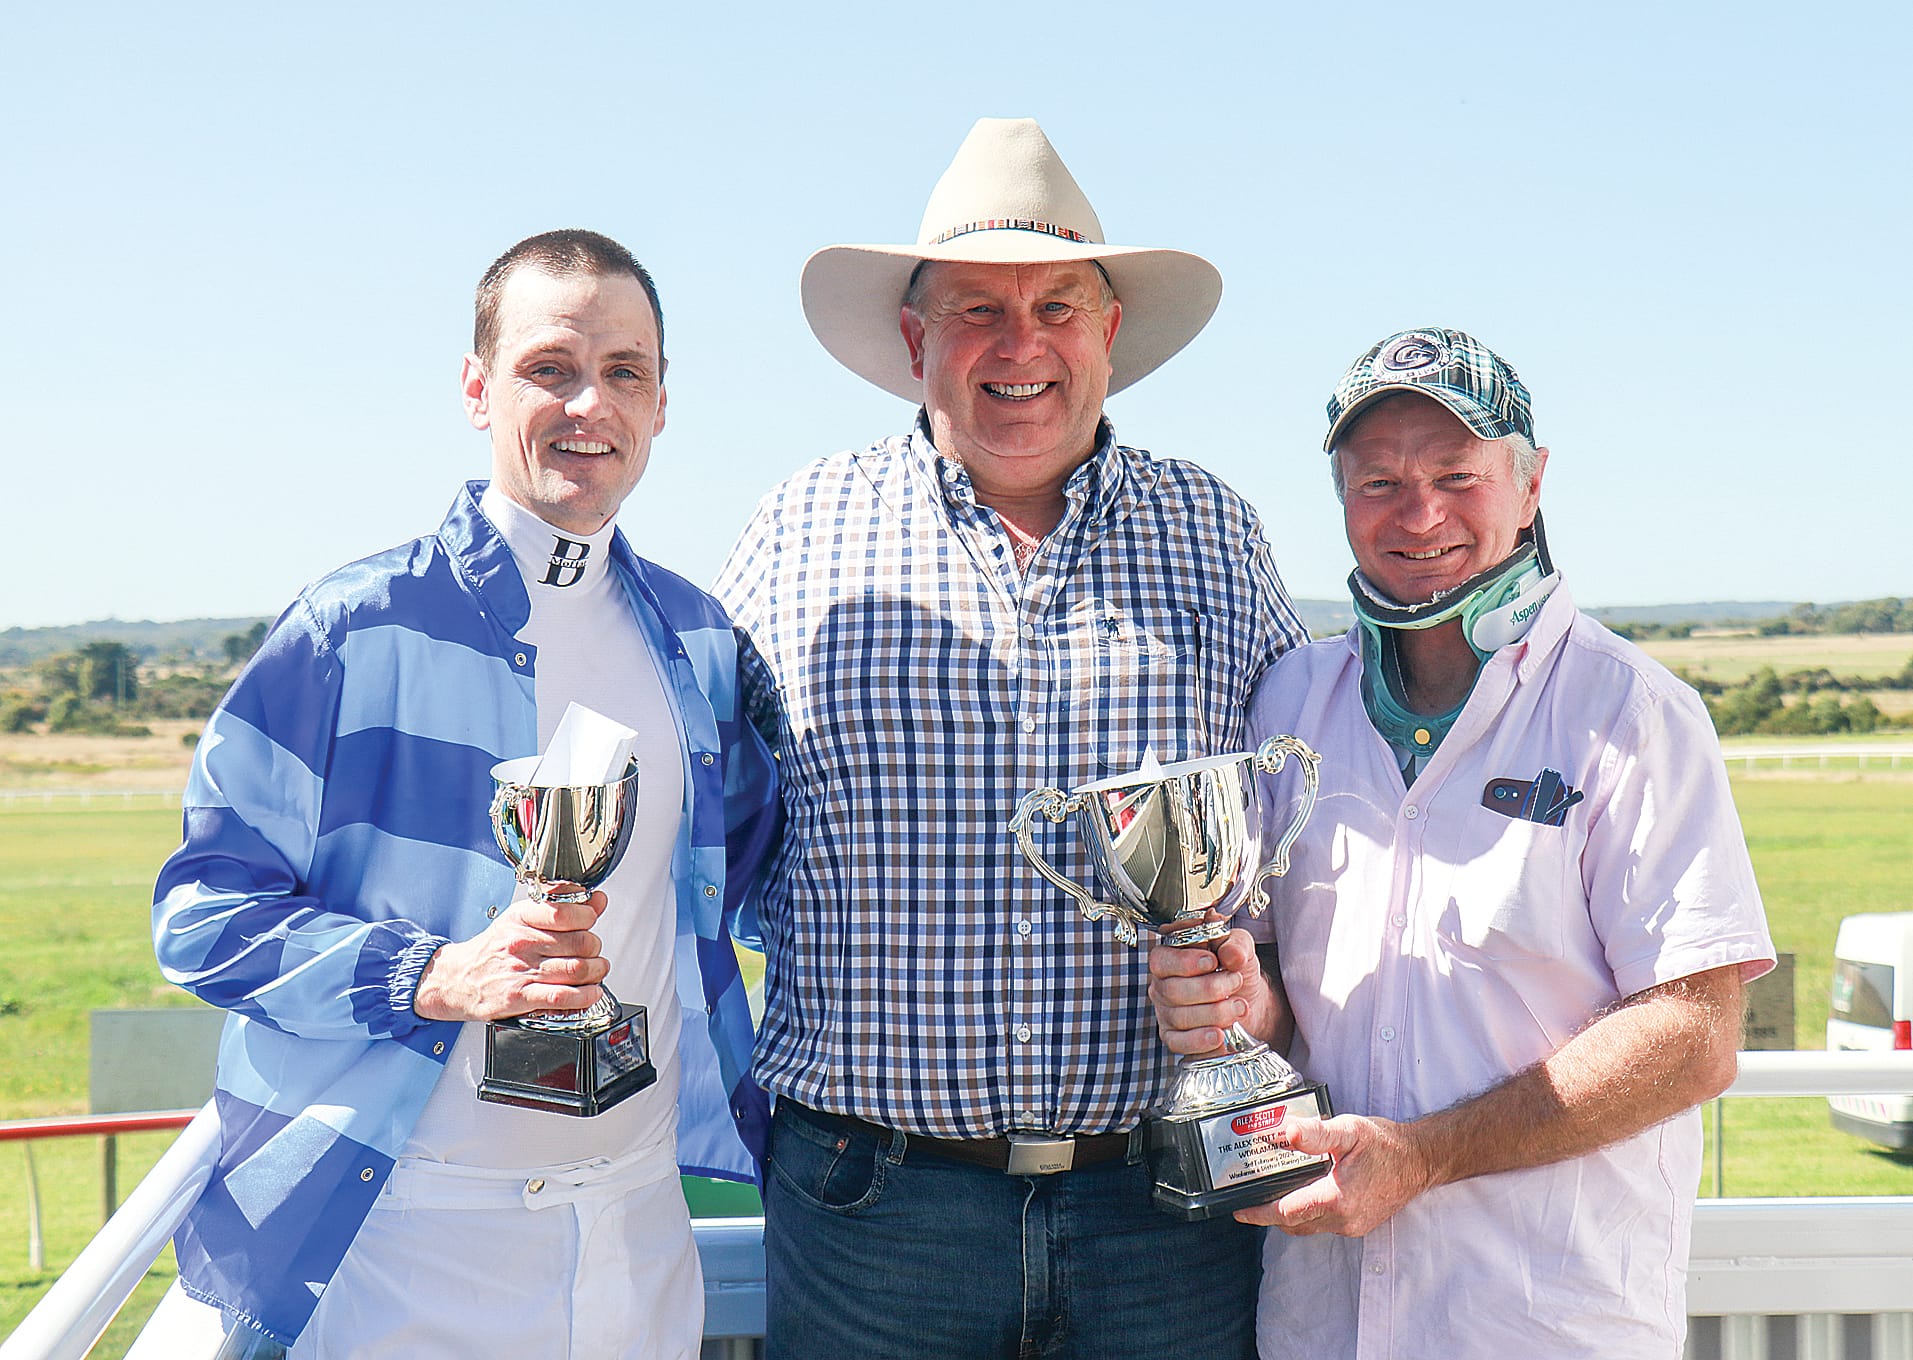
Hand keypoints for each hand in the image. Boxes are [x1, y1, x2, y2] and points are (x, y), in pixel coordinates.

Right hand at [413, 886, 610, 1021]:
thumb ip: (562, 906)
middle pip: (579, 943)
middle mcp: (521, 942)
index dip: (588, 917)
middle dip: (595, 948)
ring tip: (596, 971)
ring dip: (595, 972)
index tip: (590, 922)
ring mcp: (521, 970)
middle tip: (593, 952)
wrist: (457, 978)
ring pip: (576, 969)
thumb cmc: (493, 949)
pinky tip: (590, 993)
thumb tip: (596, 899)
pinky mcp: (519, 997)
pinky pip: (561, 996)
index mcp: (522, 918)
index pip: (565, 912)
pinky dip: (584, 996)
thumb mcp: (521, 919)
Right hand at [1146, 927, 1281, 1055]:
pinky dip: (1200, 1040)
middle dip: (1209, 988)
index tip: (1212, 961)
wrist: (1249, 1001)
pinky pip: (1179, 1043)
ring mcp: (1166, 1013)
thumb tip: (1231, 954)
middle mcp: (1163, 986)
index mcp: (1170, 959)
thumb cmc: (1236, 970)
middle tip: (1235, 982)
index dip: (1185, 962)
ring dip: (1215, 1013)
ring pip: (1179, 1017)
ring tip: (1239, 1006)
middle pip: (1172, 990)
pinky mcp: (1175, 1038)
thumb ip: (1236, 945)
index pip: (1161, 960)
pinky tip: (1219, 1035)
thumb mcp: (1240, 949)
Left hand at [1233, 1112, 1434, 1237]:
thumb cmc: (1385, 1144)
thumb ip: (1316, 1133)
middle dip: (1268, 1214)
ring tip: (1269, 1194)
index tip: (1239, 1209)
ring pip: (1308, 1226)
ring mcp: (1352, 1226)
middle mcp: (1343, 1220)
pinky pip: (1323, 1224)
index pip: (1287, 1212)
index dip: (1260, 1212)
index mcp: (1336, 1199)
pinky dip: (1307, 1213)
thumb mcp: (1349, 1130)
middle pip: (1294, 1223)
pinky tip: (1302, 1193)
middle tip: (1248, 1198)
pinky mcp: (1358, 1225)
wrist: (1418, 1161)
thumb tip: (1286, 1133)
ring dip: (1288, 1214)